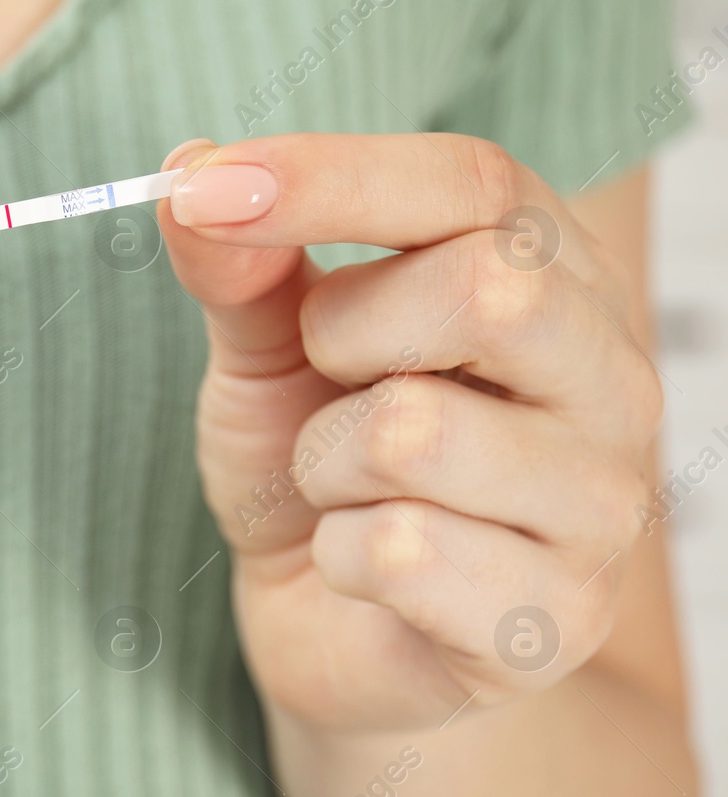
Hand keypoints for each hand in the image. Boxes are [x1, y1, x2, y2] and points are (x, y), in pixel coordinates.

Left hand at [159, 134, 658, 730]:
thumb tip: (189, 168)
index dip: (332, 175)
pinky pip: (400, 553)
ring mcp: (598, 506)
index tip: (201, 190)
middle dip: (343, 336)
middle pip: (491, 290)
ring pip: (417, 432)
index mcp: (552, 276)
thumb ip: (244, 266)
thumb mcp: (268, 353)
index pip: (475, 184)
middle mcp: (608, 378)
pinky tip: (365, 567)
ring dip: (325, 464)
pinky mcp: (558, 621)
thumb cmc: (317, 469)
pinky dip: (338, 555)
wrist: (333, 629)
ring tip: (345, 488)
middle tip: (325, 382)